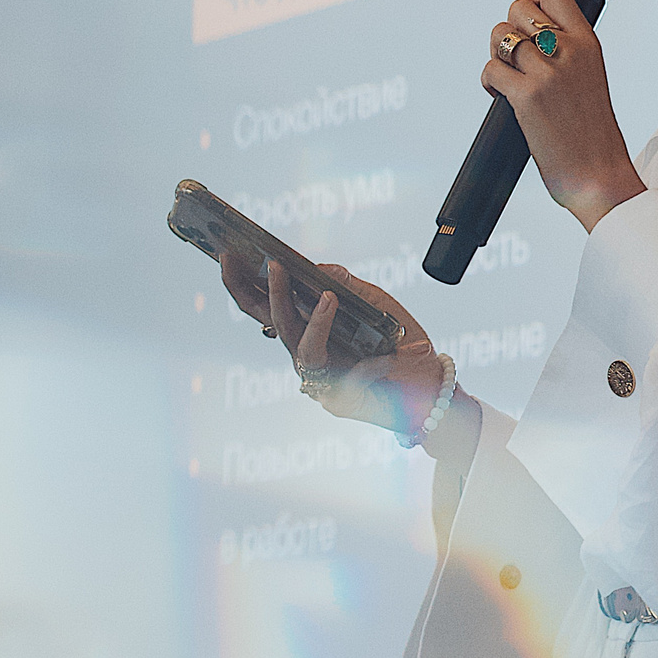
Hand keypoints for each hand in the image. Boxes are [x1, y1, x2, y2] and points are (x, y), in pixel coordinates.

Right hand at [217, 252, 450, 437]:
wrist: (430, 384)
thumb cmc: (401, 341)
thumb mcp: (377, 304)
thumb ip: (349, 286)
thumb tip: (317, 268)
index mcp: (307, 329)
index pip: (265, 305)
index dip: (242, 283)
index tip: (227, 255)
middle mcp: (307, 355)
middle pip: (274, 323)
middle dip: (269, 293)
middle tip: (272, 264)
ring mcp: (321, 381)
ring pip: (304, 350)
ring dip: (315, 322)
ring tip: (330, 298)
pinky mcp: (341, 402)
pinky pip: (347, 380)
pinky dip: (368, 366)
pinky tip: (385, 359)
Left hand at [485, 0, 645, 230]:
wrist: (600, 176)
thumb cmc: (593, 134)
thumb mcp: (591, 77)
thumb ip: (568, 52)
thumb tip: (532, 35)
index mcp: (588, 43)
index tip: (528, 21)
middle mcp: (569, 51)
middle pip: (517, 8)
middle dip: (508, 30)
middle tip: (515, 58)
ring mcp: (548, 73)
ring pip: (500, 36)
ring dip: (496, 56)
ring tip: (509, 78)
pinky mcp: (527, 97)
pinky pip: (491, 69)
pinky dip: (489, 83)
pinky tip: (502, 97)